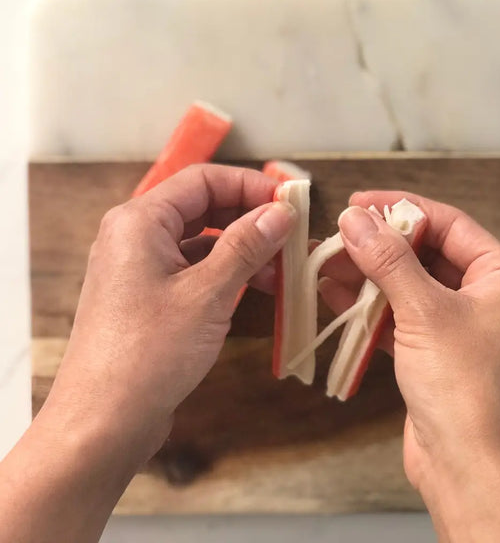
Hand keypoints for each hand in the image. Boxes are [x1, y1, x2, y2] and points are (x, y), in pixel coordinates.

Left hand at [49, 164, 295, 461]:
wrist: (103, 423)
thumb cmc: (149, 353)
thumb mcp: (207, 293)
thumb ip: (246, 246)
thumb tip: (281, 212)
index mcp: (140, 221)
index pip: (203, 180)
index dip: (251, 185)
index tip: (290, 201)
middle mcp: (136, 236)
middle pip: (203, 208)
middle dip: (250, 219)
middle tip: (293, 236)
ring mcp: (141, 269)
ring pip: (202, 242)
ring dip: (244, 250)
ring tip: (284, 269)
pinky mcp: (150, 298)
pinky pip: (194, 271)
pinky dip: (227, 275)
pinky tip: (259, 288)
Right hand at [320, 191, 499, 540]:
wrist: (468, 469)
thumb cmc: (467, 391)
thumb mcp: (424, 311)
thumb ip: (387, 260)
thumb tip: (355, 220)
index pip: (449, 224)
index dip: (401, 208)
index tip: (359, 203)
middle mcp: (489, 297)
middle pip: (426, 254)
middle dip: (379, 246)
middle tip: (338, 237)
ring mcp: (461, 325)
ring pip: (409, 286)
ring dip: (368, 276)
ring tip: (327, 264)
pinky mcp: (437, 351)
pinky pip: (401, 316)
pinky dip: (371, 308)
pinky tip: (336, 296)